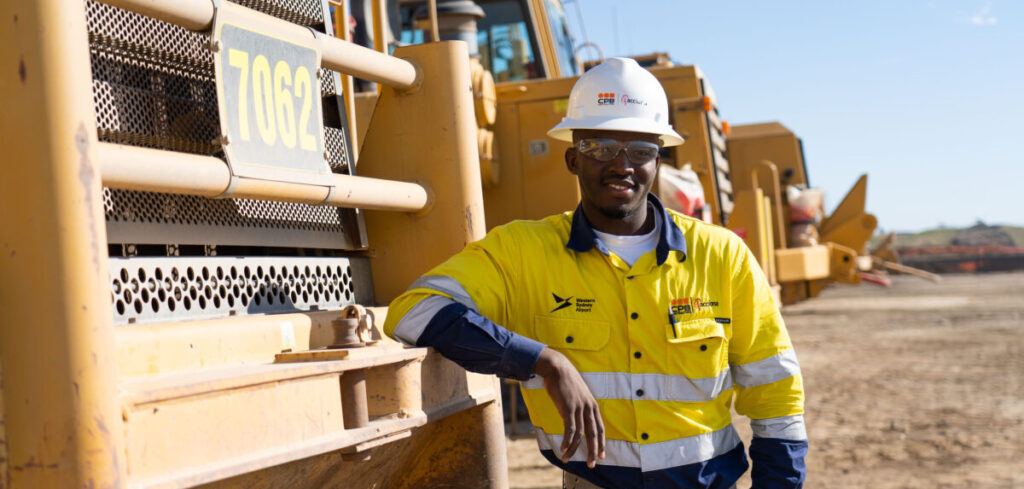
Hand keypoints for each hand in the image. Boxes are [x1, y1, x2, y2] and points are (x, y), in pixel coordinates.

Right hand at [533, 348, 605, 467]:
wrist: (557, 368)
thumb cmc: (565, 381)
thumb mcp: (577, 394)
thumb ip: (580, 406)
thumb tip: (576, 417)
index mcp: (592, 405)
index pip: (600, 428)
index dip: (602, 443)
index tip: (602, 455)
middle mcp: (588, 408)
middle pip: (594, 434)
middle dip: (593, 451)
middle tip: (592, 464)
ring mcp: (579, 408)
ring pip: (580, 434)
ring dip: (573, 449)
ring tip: (567, 459)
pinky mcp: (568, 408)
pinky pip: (569, 429)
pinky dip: (567, 441)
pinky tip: (563, 449)